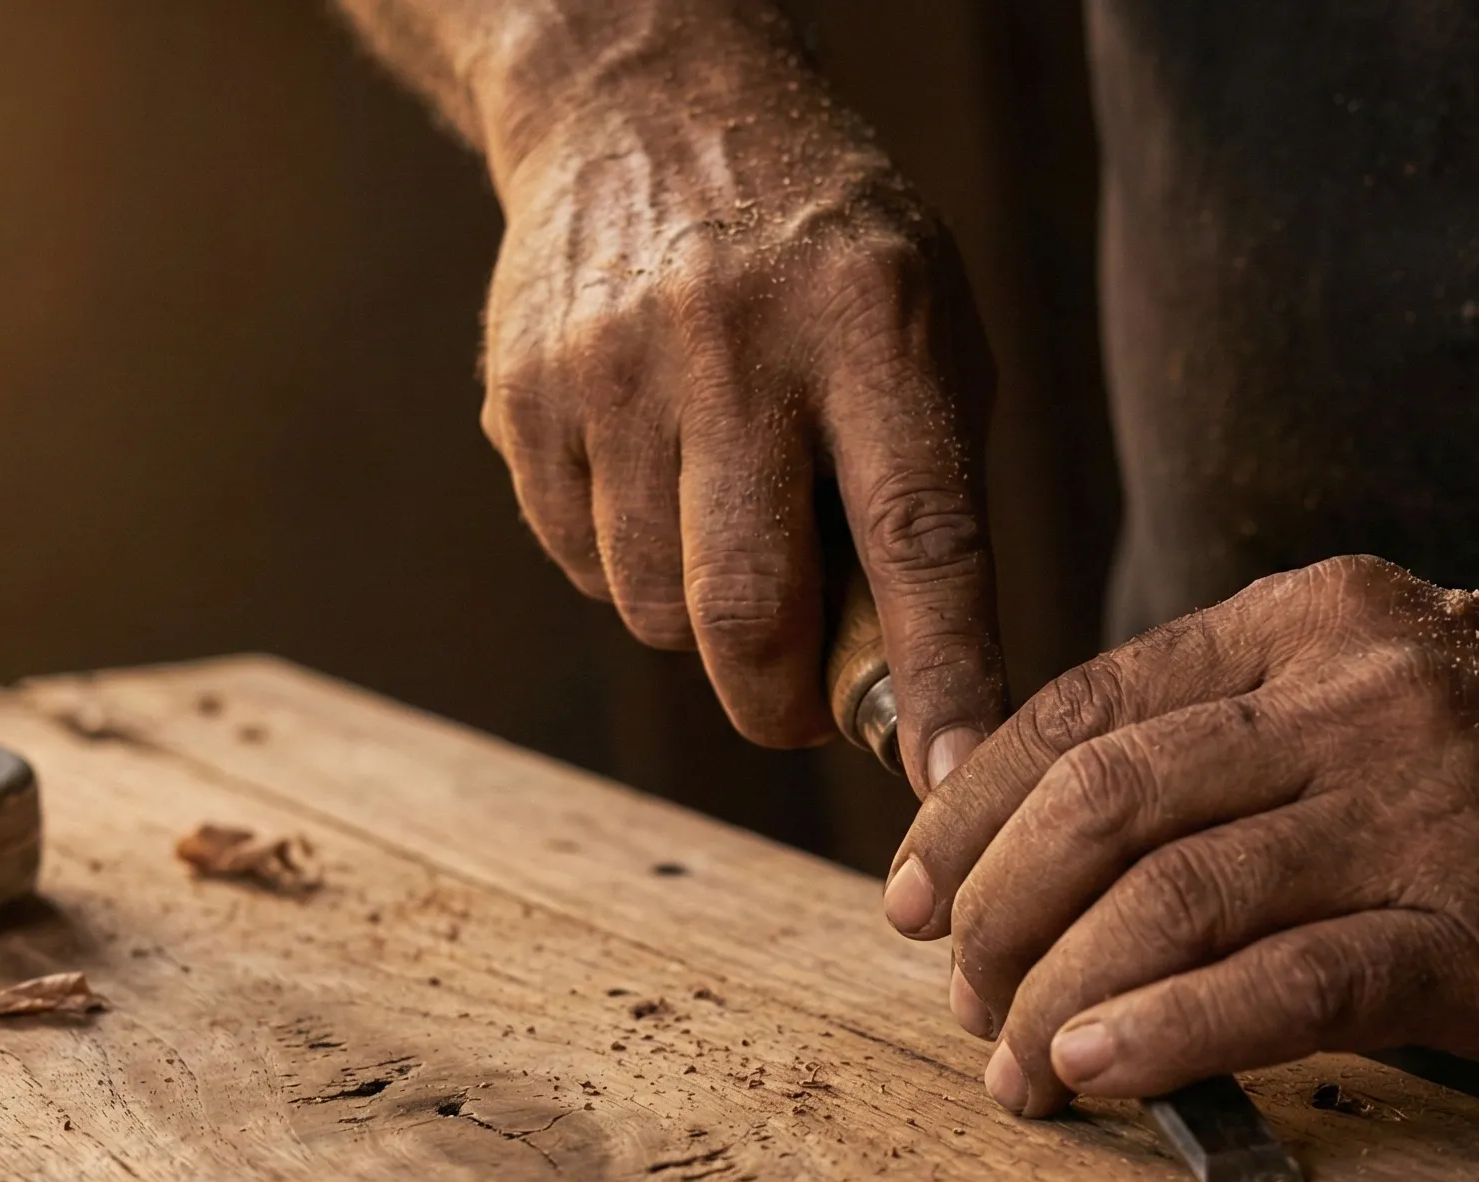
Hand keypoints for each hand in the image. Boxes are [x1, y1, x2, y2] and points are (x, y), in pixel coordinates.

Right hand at [477, 63, 1002, 786]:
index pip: (916, 535)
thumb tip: (911, 699)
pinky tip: (655, 476)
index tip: (955, 778)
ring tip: (729, 530)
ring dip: (702, 624)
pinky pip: (580, 563)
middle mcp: (732, 341)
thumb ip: (928, 494)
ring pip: (653, 608)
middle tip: (803, 705)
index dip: (940, 674)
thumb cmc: (824, 251)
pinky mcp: (523, 397)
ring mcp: (610, 368)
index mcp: (871, 317)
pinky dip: (628, 563)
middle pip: (744, 611)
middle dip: (780, 703)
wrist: (646, 105)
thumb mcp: (923, 325)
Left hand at [883, 555, 1478, 1115]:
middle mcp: (1355, 694)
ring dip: (1054, 993)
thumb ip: (1243, 734)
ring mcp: (1423, 809)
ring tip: (1014, 1062)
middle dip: (991, 909)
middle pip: (1100, 799)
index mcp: (1311, 621)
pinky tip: (1097, 1072)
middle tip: (958, 986)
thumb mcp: (1392, 685)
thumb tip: (1059, 837)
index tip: (915, 883)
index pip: (1083, 706)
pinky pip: (1281, 985)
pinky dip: (1164, 1034)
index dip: (969, 806)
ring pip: (1169, 897)